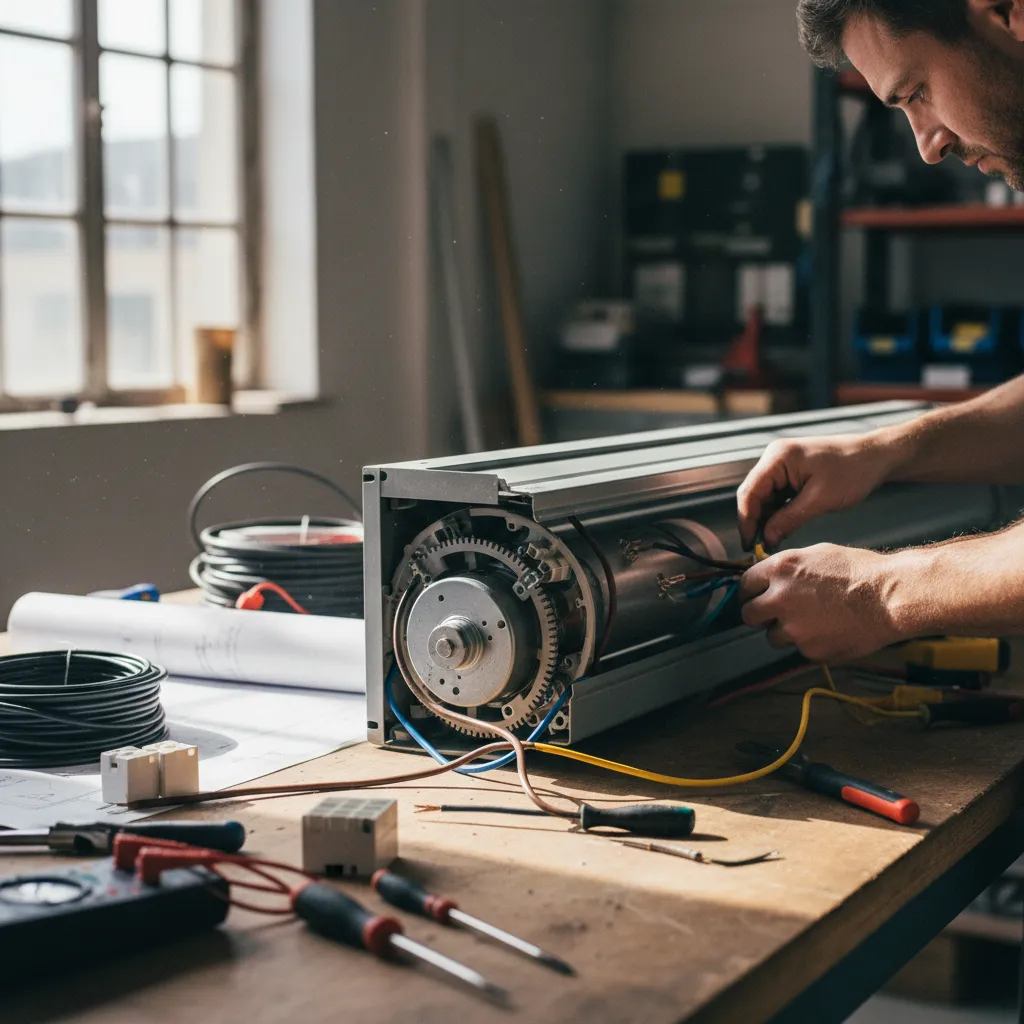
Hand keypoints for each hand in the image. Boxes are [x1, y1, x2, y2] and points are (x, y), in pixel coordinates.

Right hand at [736, 435, 894, 549]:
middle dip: (756, 522)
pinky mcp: (791, 472)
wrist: (877, 456)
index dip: (747, 521)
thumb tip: (766, 539)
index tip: (749, 544)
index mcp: (778, 458)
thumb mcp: (820, 500)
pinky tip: (781, 528)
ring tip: (771, 542)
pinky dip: (778, 512)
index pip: (749, 492)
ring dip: (767, 519)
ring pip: (764, 497)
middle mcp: (775, 458)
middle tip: (759, 548)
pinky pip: (776, 495)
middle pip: (753, 495)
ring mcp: (782, 464)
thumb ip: (789, 519)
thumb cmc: (853, 471)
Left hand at [739, 544, 902, 662]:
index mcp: (779, 571)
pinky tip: (830, 631)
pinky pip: (800, 650)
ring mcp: (793, 629)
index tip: (756, 596)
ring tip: (814, 621)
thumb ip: (786, 569)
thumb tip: (768, 578)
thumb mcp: (815, 555)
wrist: (890, 597)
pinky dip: (810, 644)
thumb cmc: (859, 571)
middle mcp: (779, 600)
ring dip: (786, 632)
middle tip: (775, 614)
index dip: (751, 592)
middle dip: (760, 615)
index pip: (744, 586)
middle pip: (749, 615)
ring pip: (773, 637)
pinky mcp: (810, 651)